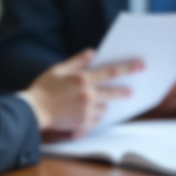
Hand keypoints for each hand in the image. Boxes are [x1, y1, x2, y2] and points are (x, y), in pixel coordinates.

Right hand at [23, 49, 143, 138]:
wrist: (33, 111)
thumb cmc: (44, 88)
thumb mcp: (59, 69)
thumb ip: (77, 61)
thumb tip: (92, 52)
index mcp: (82, 79)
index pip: (111, 71)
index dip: (128, 68)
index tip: (142, 66)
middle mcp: (88, 94)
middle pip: (113, 92)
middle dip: (124, 91)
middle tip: (132, 91)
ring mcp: (86, 110)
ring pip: (104, 107)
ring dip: (103, 104)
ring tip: (92, 103)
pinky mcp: (83, 124)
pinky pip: (96, 119)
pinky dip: (94, 115)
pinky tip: (86, 112)